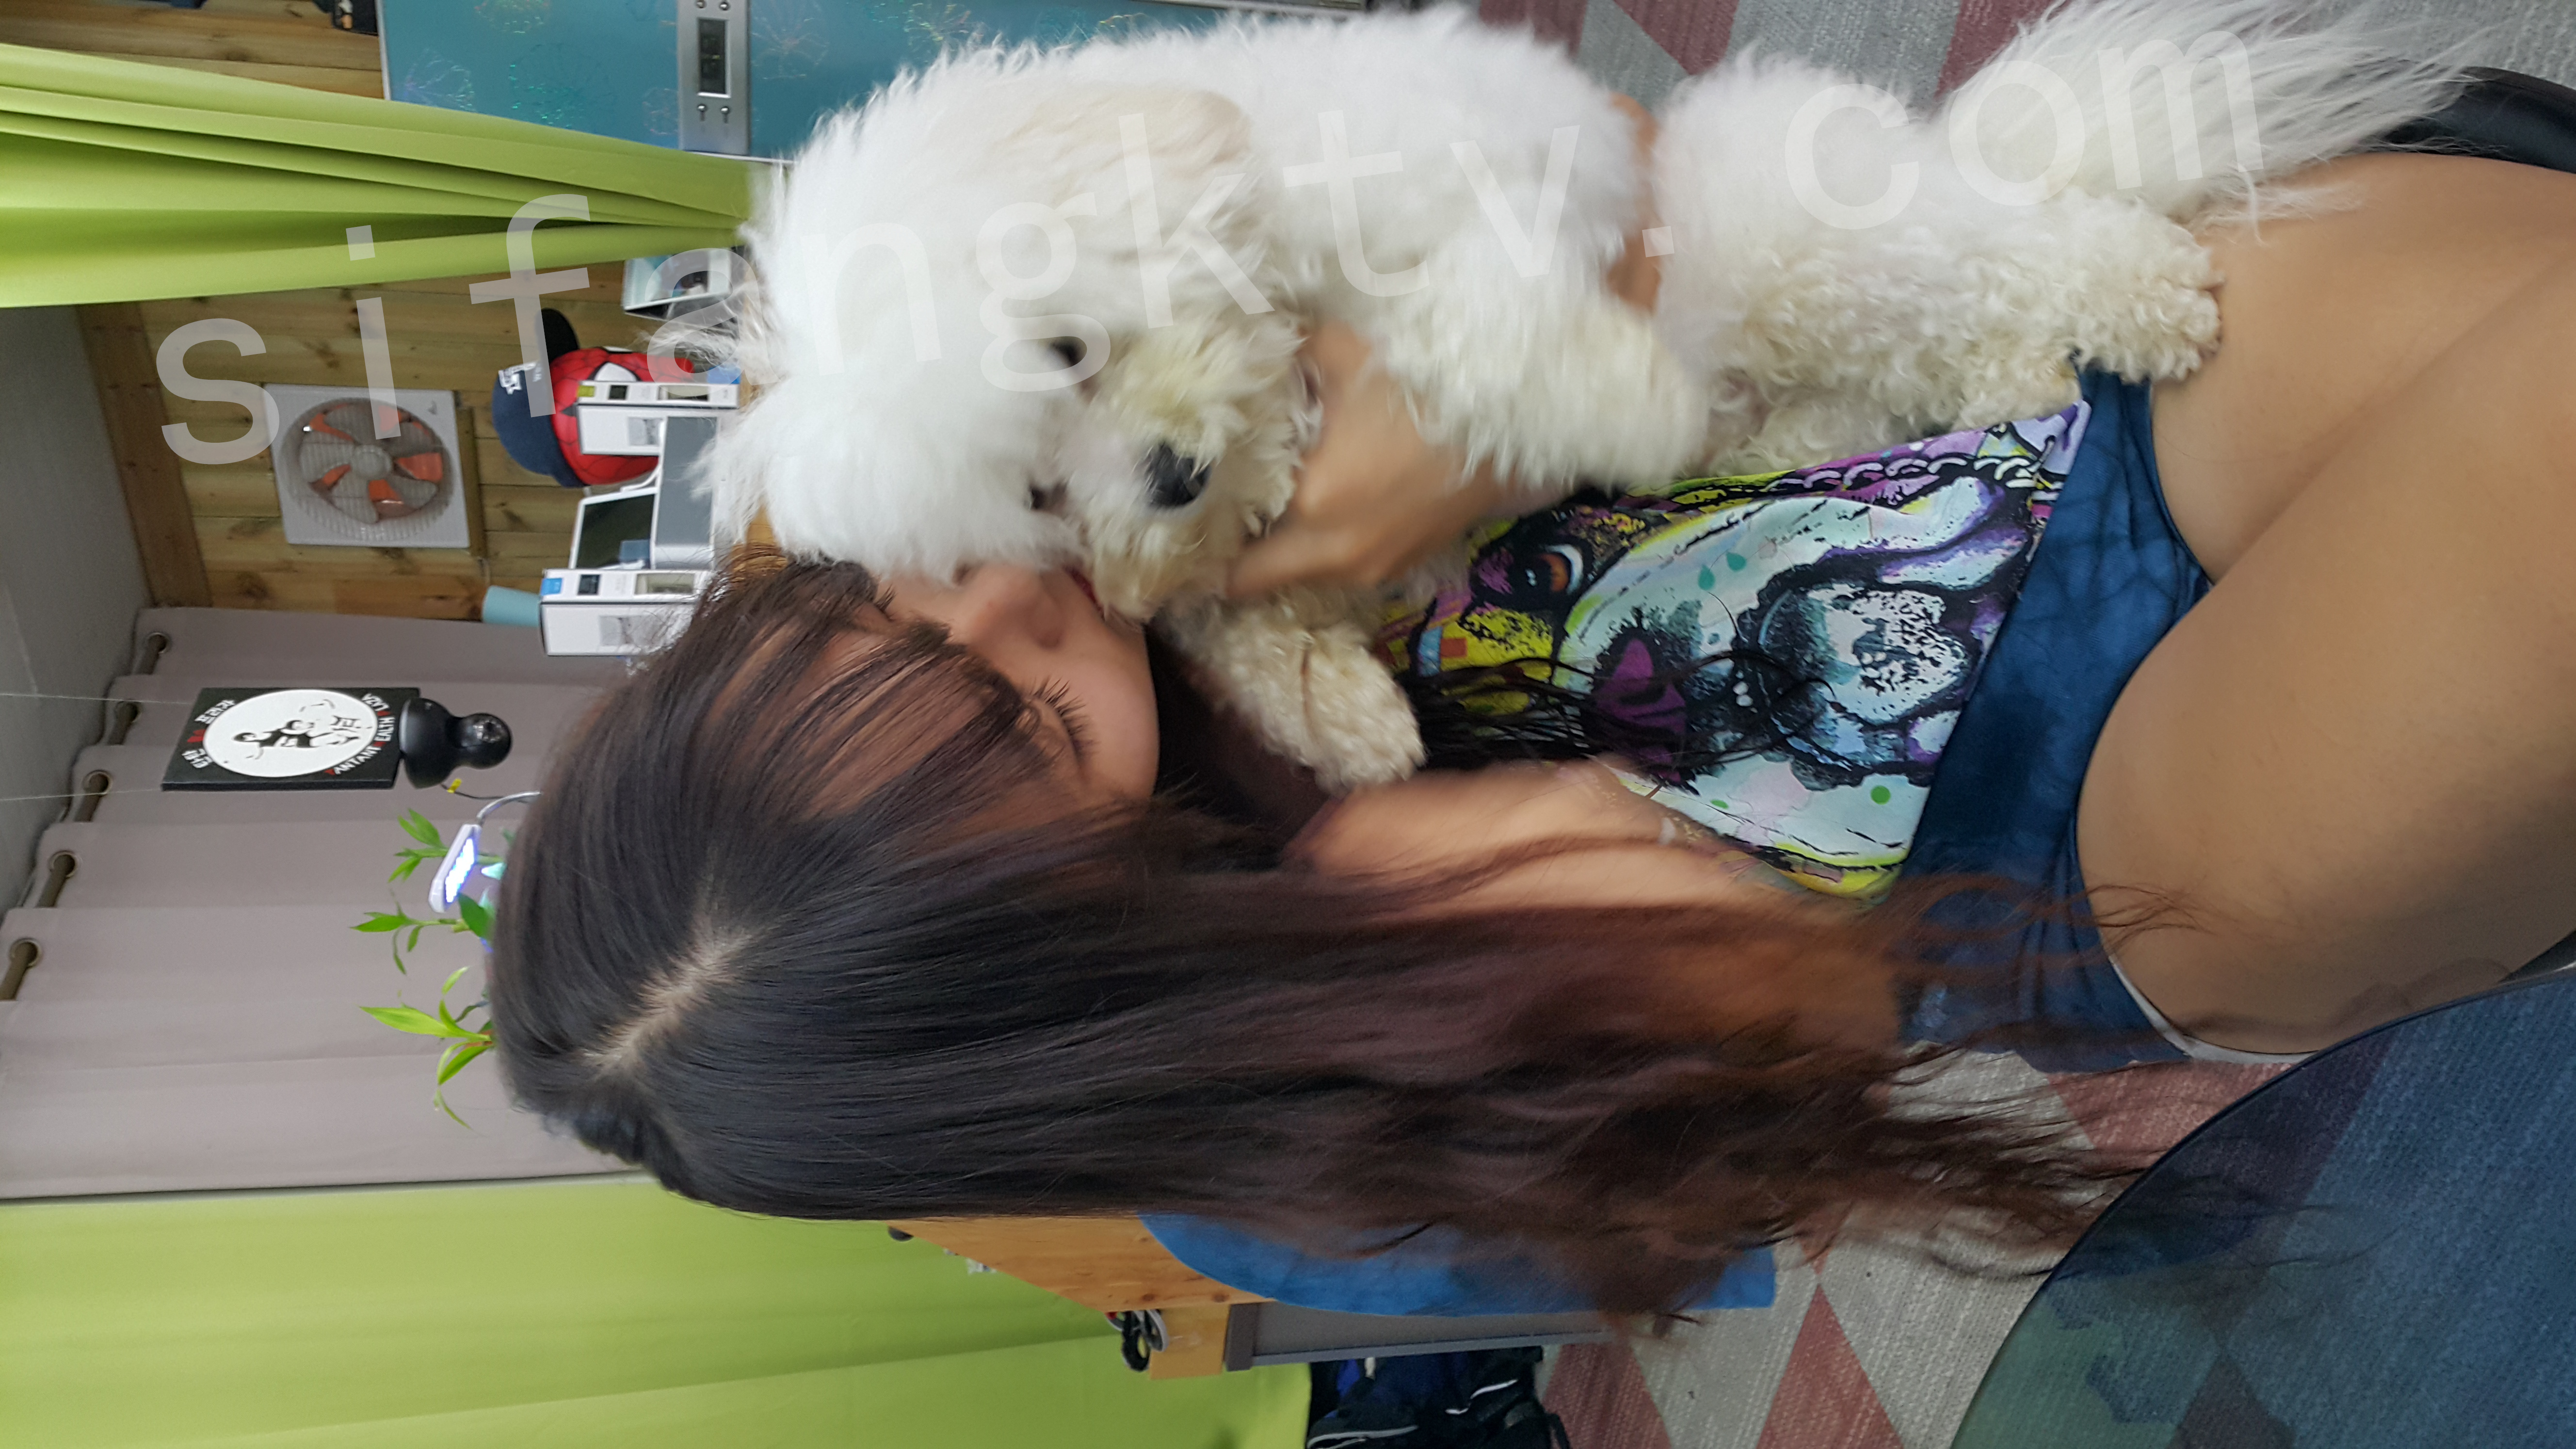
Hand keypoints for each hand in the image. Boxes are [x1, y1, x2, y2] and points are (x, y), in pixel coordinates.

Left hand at [1225, 95, 1664, 599]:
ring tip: (1236, 500)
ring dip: (1268, 545)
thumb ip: (1280, 338)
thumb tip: (1218, 319)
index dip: (1185, 548)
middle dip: (1220, 551)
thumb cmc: (1441, 378)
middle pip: (1254, 579)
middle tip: (1185, 513)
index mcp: (1315, 512)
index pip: (1225, 567)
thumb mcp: (1349, 344)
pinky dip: (1312, 538)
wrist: (1543, 412)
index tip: (1151, 527)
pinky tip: (1302, 493)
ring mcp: (1380, 563)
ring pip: (1298, 572)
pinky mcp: (1409, 554)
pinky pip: (1338, 559)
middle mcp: (1341, 556)